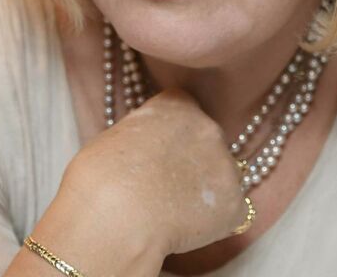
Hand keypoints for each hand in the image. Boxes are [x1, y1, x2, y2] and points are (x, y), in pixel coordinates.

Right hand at [62, 89, 250, 255]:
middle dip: (192, 159)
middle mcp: (209, 127)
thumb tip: (147, 150)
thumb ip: (143, 135)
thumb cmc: (101, 177)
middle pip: (207, 140)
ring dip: (205, 191)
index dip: (171, 131)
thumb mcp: (115, 137)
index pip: (184, 107)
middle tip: (164, 186)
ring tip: (173, 213)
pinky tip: (185, 232)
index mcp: (178, 104)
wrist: (117, 216)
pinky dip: (214, 225)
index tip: (158, 150)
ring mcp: (226, 166)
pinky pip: (229, 214)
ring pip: (222, 177)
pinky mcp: (235, 205)